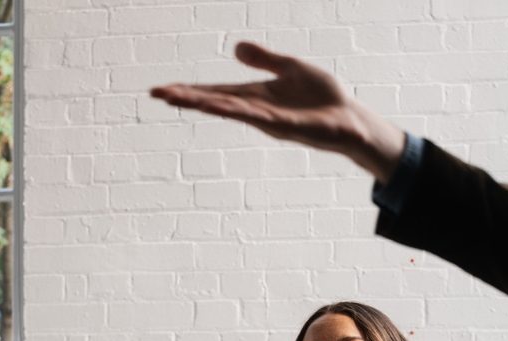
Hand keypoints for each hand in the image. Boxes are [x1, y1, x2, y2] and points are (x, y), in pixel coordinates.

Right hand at [150, 42, 406, 181]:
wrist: (351, 120)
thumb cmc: (324, 98)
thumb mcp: (291, 67)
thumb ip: (264, 59)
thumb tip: (235, 47)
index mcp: (255, 96)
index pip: (215, 92)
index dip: (190, 90)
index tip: (162, 90)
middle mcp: (256, 110)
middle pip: (214, 101)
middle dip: (186, 98)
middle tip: (156, 94)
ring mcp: (268, 120)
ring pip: (229, 109)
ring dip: (203, 103)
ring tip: (177, 99)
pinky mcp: (285, 126)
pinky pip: (255, 116)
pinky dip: (235, 109)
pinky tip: (219, 105)